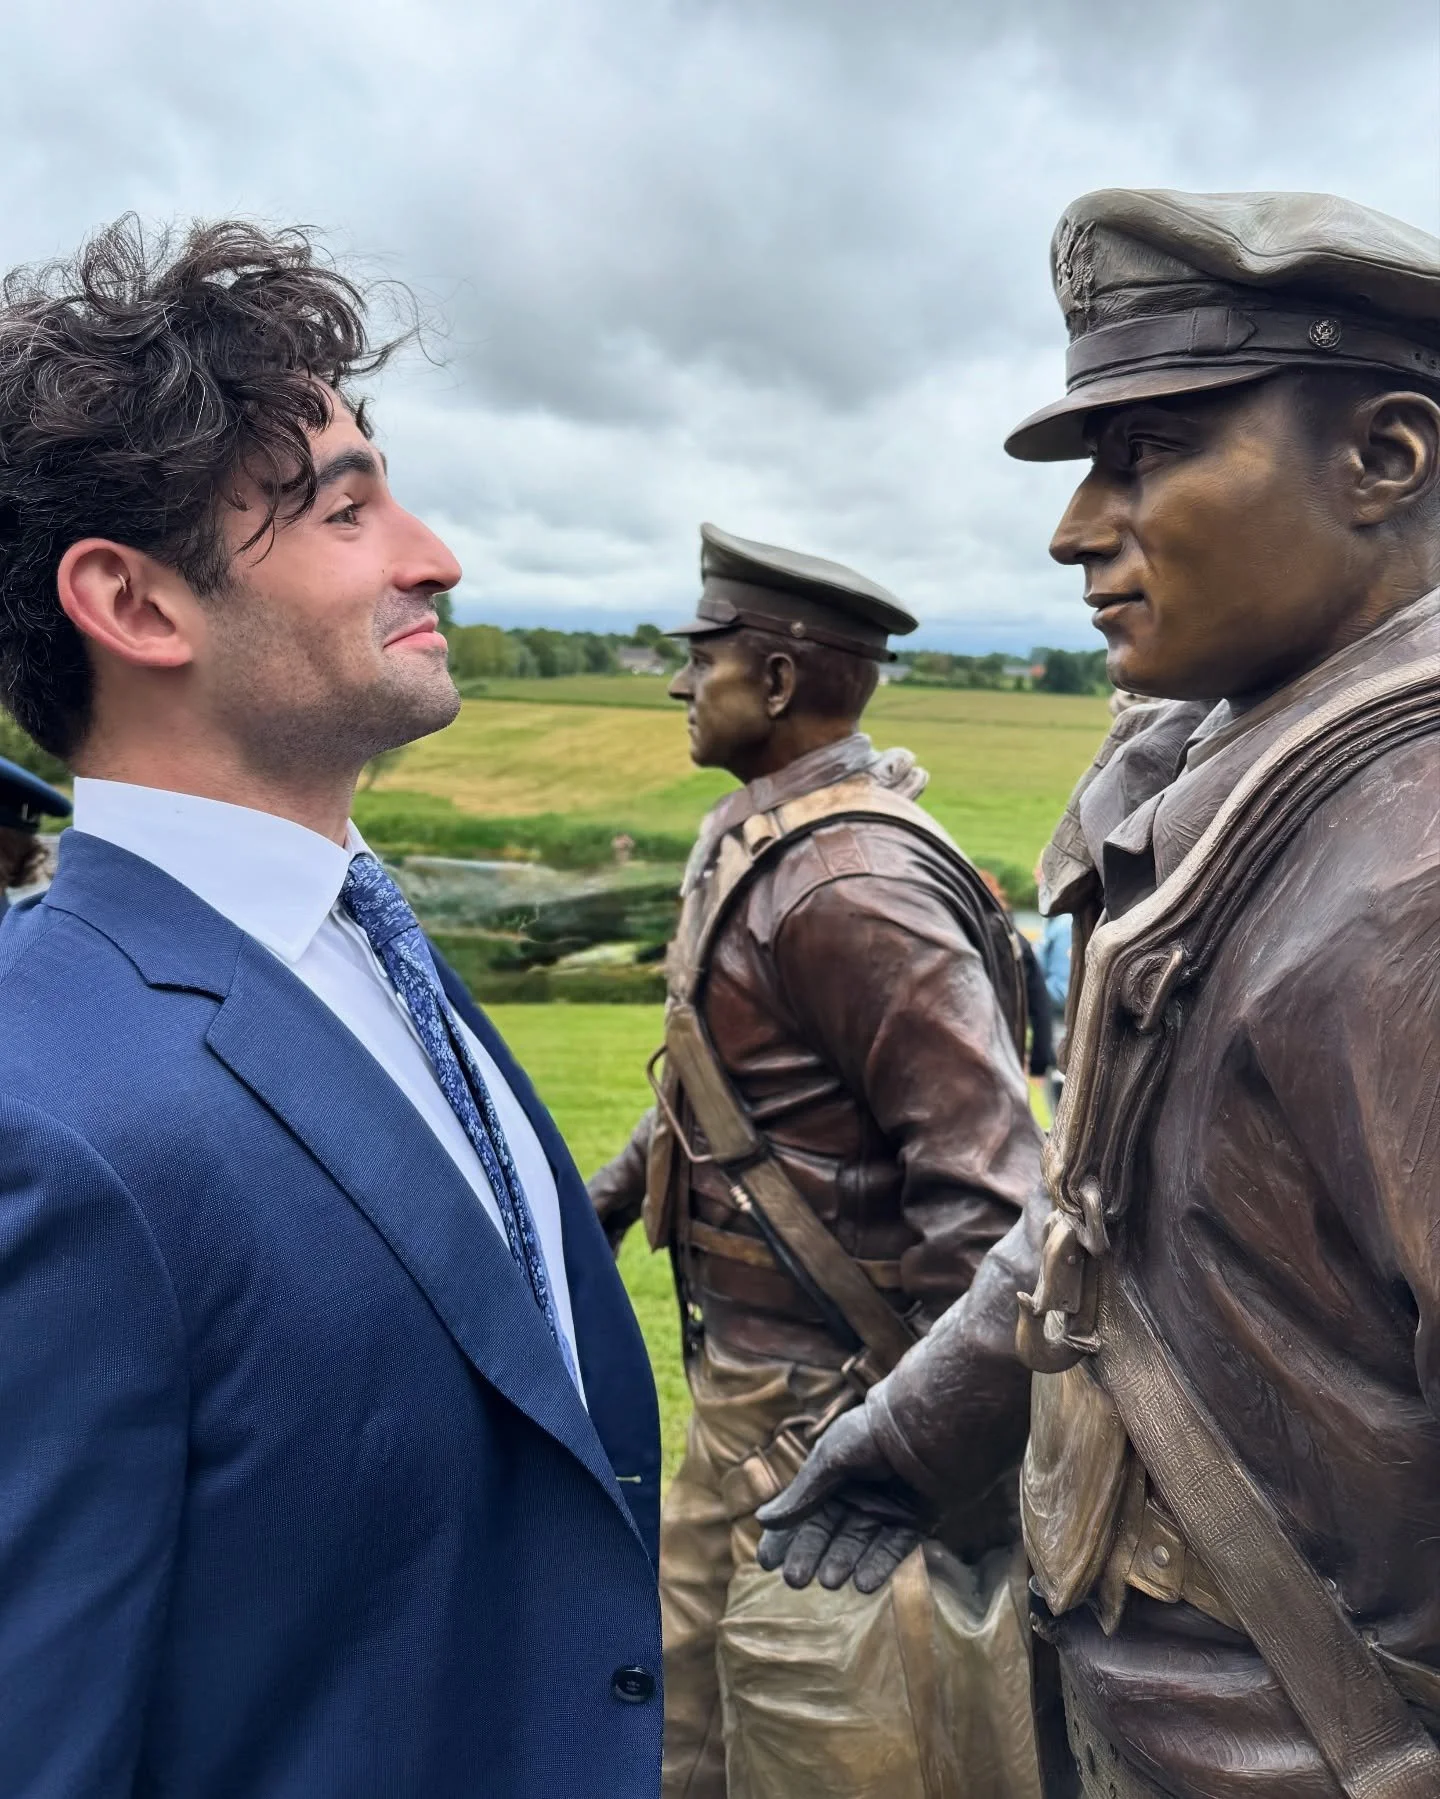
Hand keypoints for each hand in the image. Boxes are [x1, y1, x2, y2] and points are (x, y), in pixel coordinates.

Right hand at [754, 1406, 923, 1594]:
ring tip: (829, 1581)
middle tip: (796, 1580)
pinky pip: (895, 1548)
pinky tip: (863, 1583)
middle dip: (811, 1555)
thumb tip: (762, 1520)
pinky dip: (878, 1565)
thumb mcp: (829, 1460)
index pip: (803, 1511)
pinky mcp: (918, 1520)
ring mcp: (888, 1508)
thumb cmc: (872, 1434)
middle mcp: (859, 1493)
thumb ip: (802, 1495)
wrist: (929, 1425)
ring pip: (860, 1543)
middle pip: (829, 1532)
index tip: (767, 1563)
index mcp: (833, 1474)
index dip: (784, 1537)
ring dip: (843, 1562)